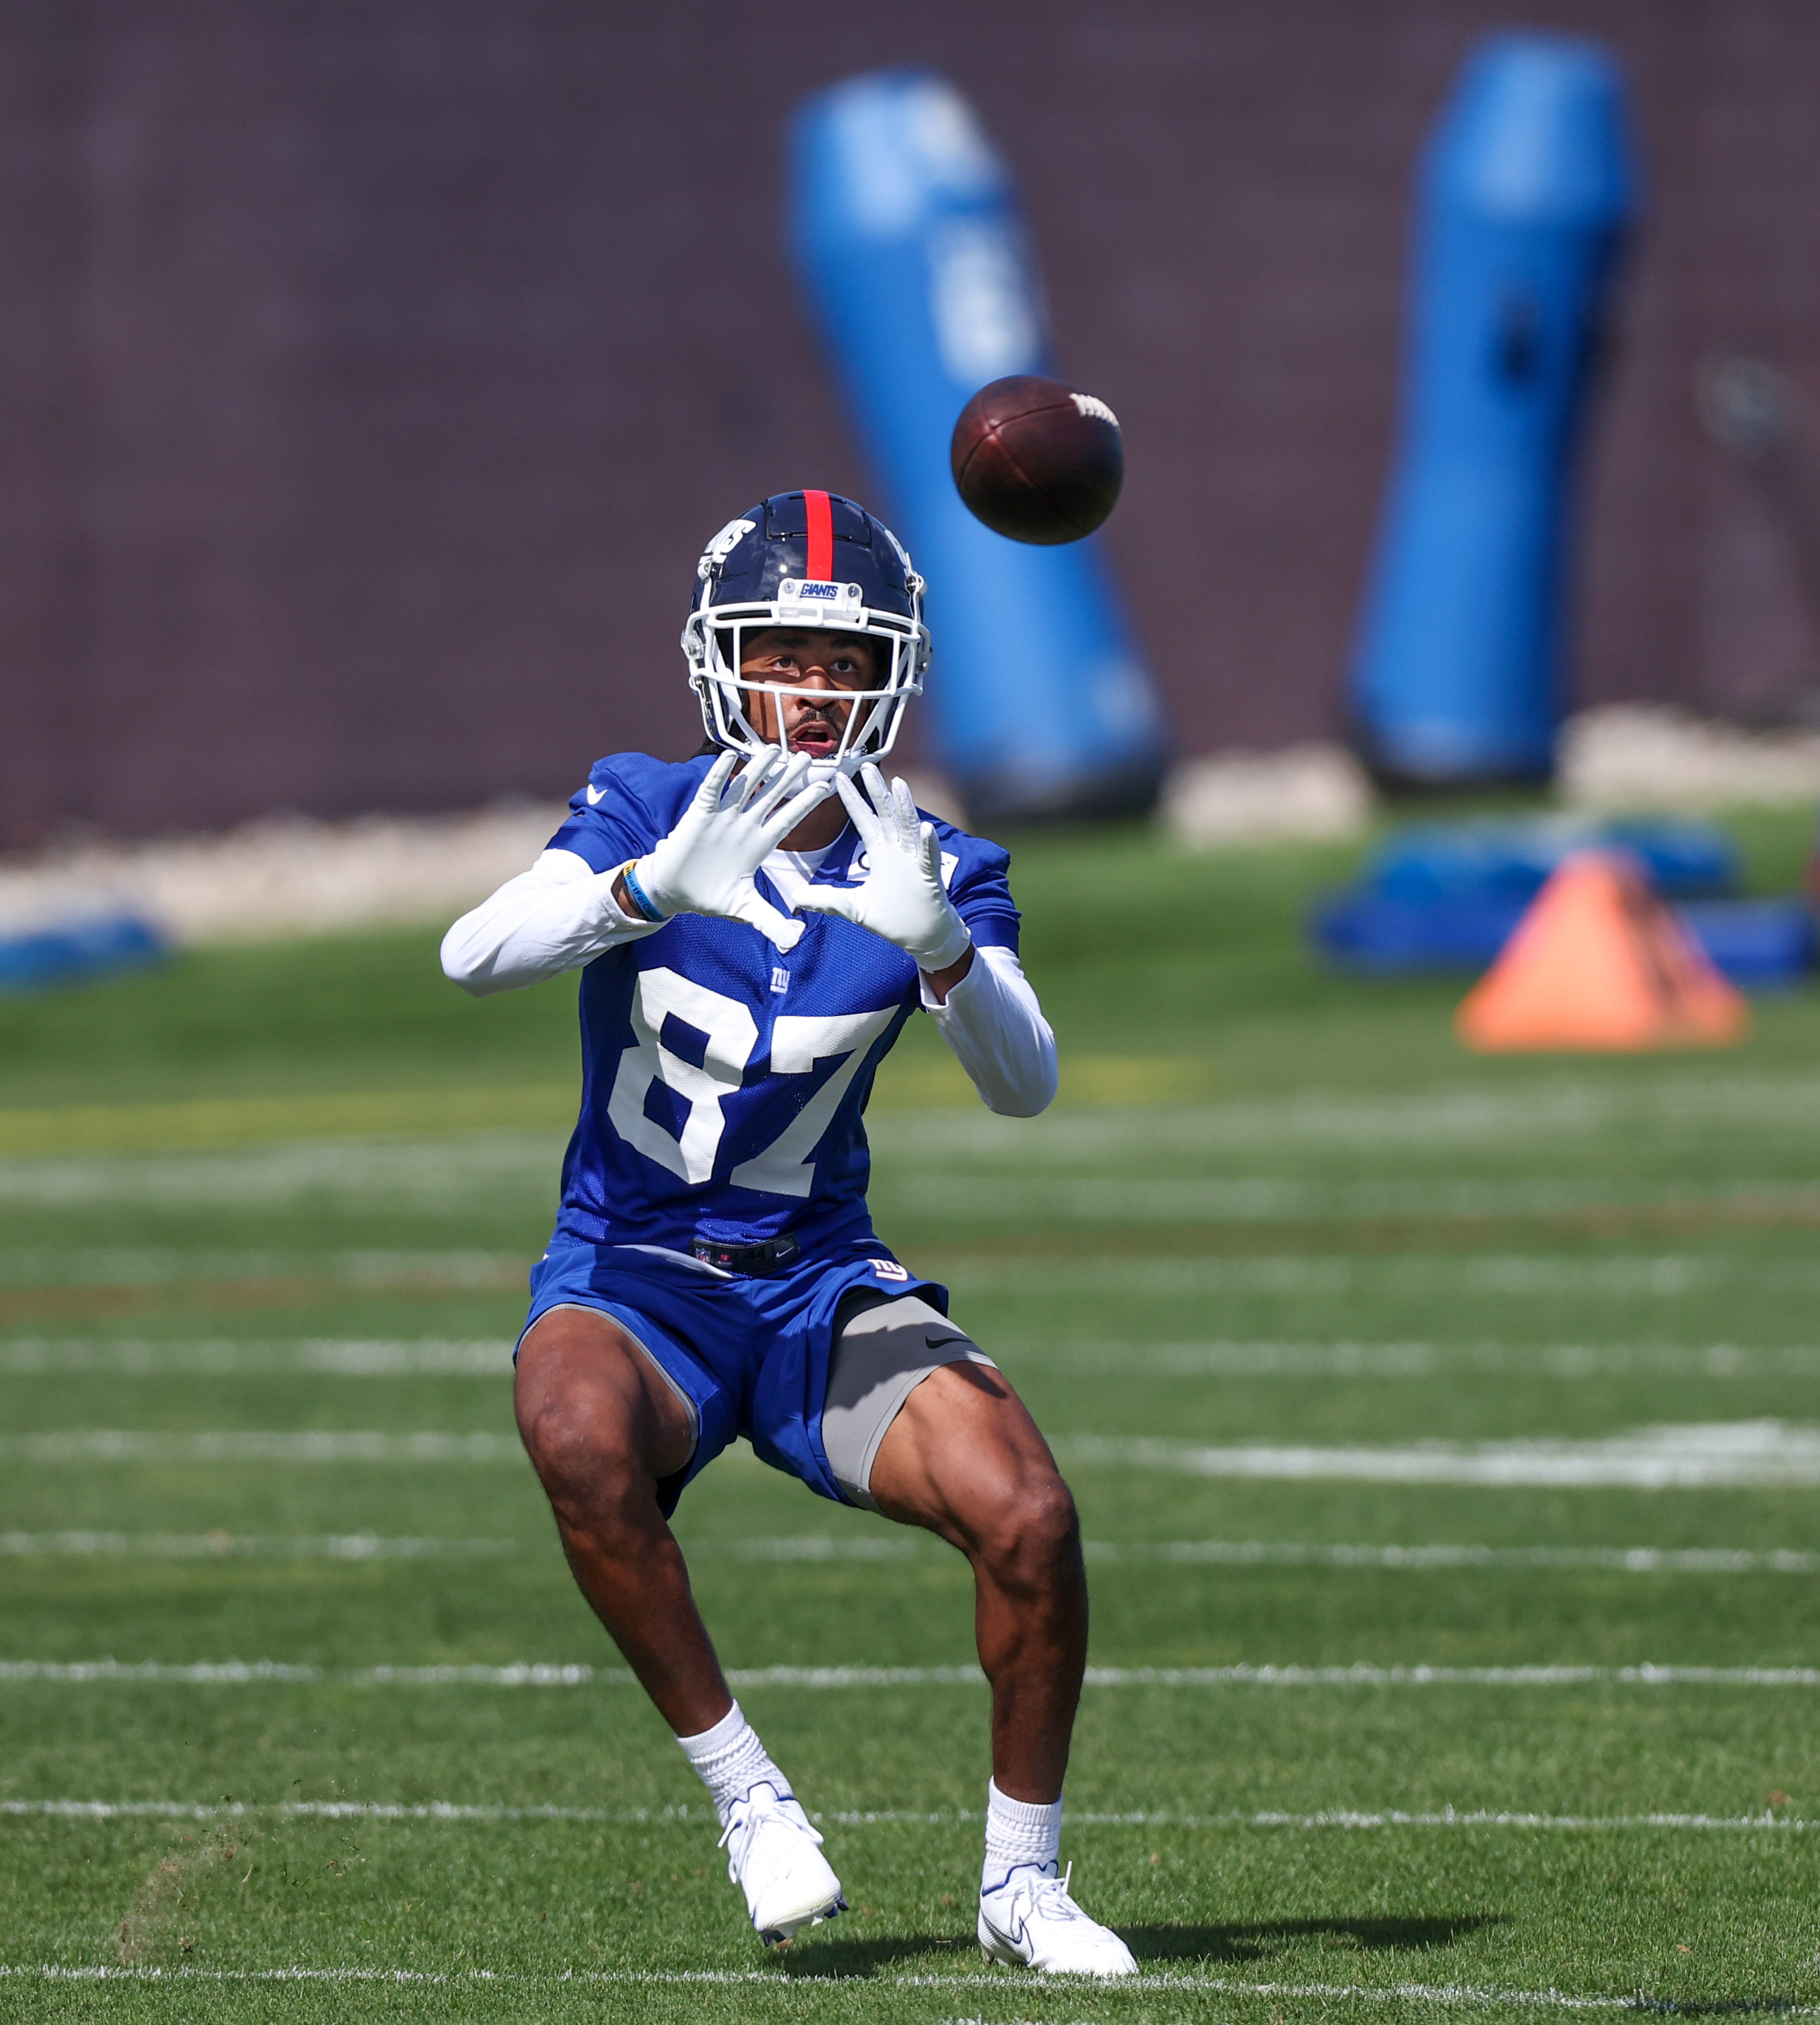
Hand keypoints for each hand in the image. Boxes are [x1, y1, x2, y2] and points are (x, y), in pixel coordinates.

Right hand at [632, 748, 830, 952]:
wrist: (676, 892)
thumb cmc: (711, 896)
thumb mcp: (745, 911)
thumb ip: (770, 922)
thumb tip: (795, 941)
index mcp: (760, 844)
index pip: (788, 819)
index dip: (805, 803)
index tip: (825, 786)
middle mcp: (745, 825)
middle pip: (771, 796)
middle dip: (788, 777)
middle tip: (807, 756)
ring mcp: (723, 818)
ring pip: (745, 787)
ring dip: (758, 769)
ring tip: (775, 749)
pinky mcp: (699, 815)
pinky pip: (712, 791)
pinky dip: (720, 775)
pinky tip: (730, 757)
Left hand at [795, 765, 971, 971]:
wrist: (923, 938)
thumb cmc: (893, 919)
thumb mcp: (853, 908)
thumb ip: (827, 899)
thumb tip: (796, 897)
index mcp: (880, 854)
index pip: (864, 821)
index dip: (852, 801)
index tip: (837, 779)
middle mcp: (897, 852)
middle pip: (886, 815)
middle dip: (876, 792)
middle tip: (866, 766)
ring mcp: (914, 862)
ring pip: (909, 828)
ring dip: (904, 807)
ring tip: (898, 784)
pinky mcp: (928, 878)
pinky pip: (928, 858)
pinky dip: (927, 844)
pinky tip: (925, 829)